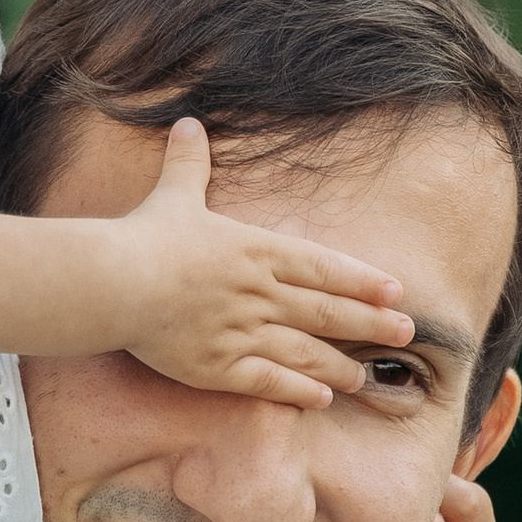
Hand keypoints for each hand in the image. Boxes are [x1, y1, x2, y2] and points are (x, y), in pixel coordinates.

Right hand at [114, 119, 411, 404]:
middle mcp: (260, 292)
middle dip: (371, 324)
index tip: (396, 292)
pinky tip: (321, 398)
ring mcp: (243, 331)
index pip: (324, 267)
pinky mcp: (220, 367)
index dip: (363, 281)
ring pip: (306, 352)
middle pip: (327, 311)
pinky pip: (271, 382)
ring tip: (362, 378)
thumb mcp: (173, 195)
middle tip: (406, 334)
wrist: (116, 282)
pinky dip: (300, 391)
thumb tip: (188, 123)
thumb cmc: (146, 236)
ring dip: (339, 365)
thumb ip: (189, 164)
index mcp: (257, 250)